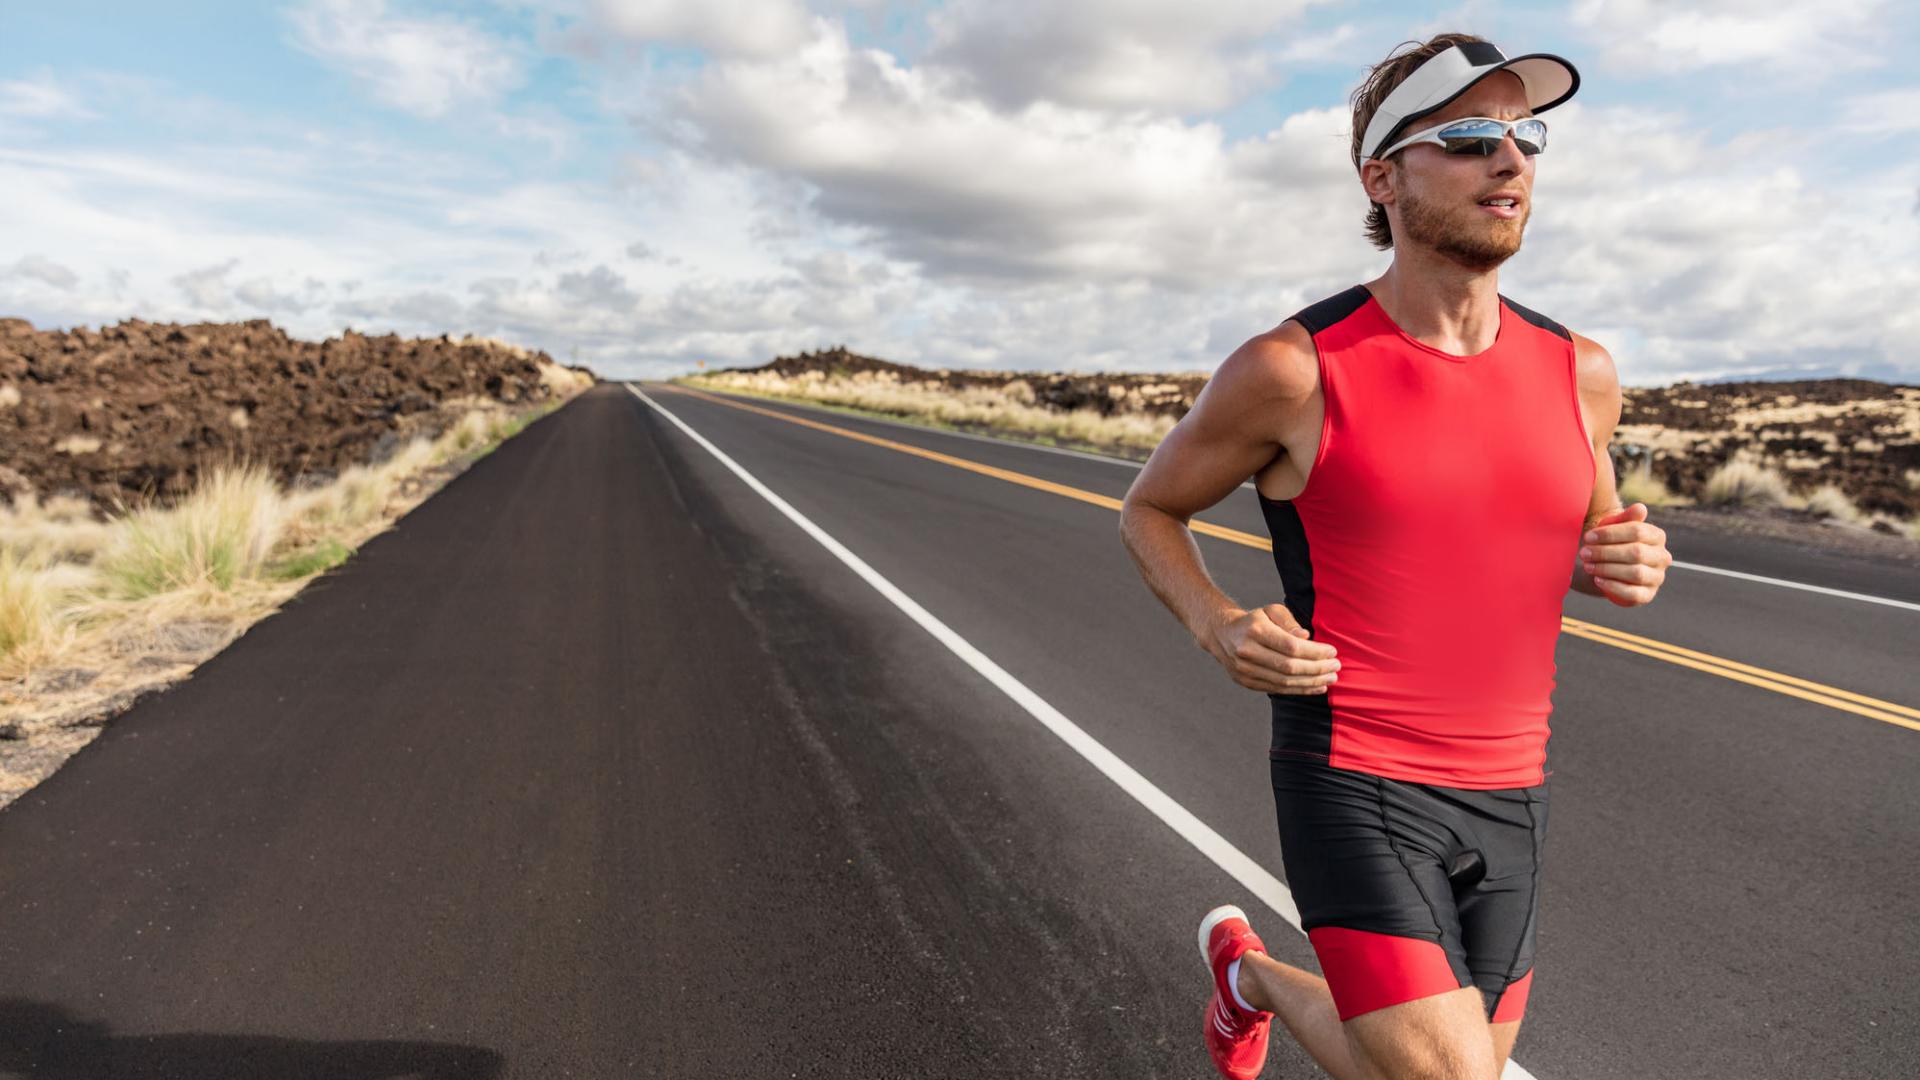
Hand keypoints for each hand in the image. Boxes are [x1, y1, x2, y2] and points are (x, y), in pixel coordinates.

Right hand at [1202, 603, 1340, 694]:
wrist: (1221, 634)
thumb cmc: (1254, 620)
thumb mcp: (1270, 610)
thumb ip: (1289, 622)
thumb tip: (1306, 637)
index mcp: (1255, 630)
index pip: (1291, 646)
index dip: (1315, 652)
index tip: (1333, 652)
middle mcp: (1247, 651)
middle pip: (1289, 666)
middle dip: (1317, 669)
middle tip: (1336, 667)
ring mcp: (1245, 670)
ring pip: (1284, 681)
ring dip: (1312, 682)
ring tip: (1331, 679)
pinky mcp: (1246, 682)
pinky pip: (1277, 689)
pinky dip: (1299, 690)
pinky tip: (1317, 687)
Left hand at [1580, 503, 1670, 606]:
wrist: (1608, 567)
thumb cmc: (1612, 543)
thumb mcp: (1616, 528)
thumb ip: (1626, 517)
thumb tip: (1640, 508)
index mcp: (1657, 536)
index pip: (1637, 531)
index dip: (1610, 534)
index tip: (1588, 537)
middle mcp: (1662, 557)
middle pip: (1636, 553)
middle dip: (1605, 552)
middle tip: (1584, 553)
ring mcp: (1657, 577)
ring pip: (1635, 573)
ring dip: (1607, 569)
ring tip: (1588, 565)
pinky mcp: (1648, 595)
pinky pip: (1634, 593)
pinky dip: (1613, 586)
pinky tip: (1598, 580)